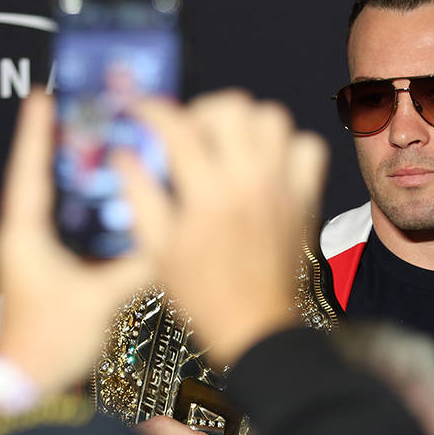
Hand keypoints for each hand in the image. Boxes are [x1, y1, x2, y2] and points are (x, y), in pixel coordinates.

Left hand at [0, 91, 153, 392]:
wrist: (26, 389)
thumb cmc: (51, 344)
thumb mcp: (101, 300)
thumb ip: (139, 267)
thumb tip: (172, 240)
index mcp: (24, 236)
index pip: (29, 171)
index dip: (36, 131)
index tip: (43, 94)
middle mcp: (21, 240)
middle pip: (39, 180)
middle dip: (61, 146)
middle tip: (85, 115)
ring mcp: (30, 258)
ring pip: (52, 204)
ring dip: (73, 177)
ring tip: (100, 149)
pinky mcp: (44, 273)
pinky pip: (63, 227)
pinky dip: (82, 209)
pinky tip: (109, 204)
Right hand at [117, 90, 327, 364]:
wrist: (257, 328)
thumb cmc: (203, 295)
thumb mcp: (157, 250)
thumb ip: (140, 195)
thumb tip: (124, 155)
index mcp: (208, 196)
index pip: (179, 128)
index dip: (153, 109)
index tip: (141, 110)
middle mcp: (249, 182)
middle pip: (233, 107)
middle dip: (202, 108)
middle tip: (189, 131)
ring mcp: (283, 186)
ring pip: (273, 117)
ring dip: (246, 121)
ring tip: (226, 143)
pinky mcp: (305, 197)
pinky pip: (309, 147)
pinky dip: (288, 144)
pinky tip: (266, 161)